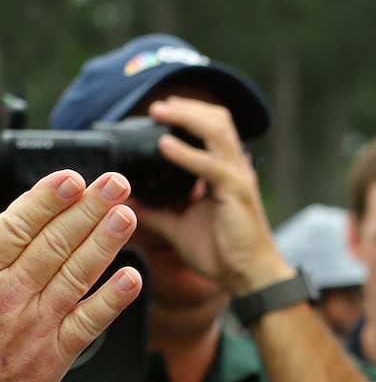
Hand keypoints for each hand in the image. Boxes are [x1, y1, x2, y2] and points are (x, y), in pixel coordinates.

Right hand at [0, 170, 140, 381]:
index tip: (71, 179)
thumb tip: (10, 223)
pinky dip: (112, 300)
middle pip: (53, 245)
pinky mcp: (55, 356)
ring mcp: (35, 326)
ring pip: (75, 276)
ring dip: (105, 243)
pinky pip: (89, 323)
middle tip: (117, 184)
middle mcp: (9, 297)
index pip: (16, 230)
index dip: (45, 202)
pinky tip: (134, 278)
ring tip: (128, 215)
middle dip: (88, 210)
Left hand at [137, 97, 292, 294]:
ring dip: (187, 116)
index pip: (211, 128)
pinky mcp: (235, 192)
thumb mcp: (178, 226)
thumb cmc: (221, 252)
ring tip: (159, 111)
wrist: (248, 276)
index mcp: (224, 172)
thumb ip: (154, 210)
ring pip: (217, 130)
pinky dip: (185, 153)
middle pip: (218, 119)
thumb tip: (122, 199)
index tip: (157, 111)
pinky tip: (164, 146)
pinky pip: (209, 165)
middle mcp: (234, 168)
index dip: (187, 114)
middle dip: (187, 107)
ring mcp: (237, 177)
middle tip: (156, 105)